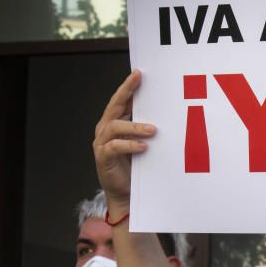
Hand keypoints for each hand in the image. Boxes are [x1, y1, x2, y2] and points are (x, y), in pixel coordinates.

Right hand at [92, 70, 156, 216]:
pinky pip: (115, 147)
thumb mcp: (141, 142)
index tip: (139, 74)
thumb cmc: (135, 165)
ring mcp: (102, 143)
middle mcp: (105, 129)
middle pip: (114, 106)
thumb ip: (145, 127)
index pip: (120, 100)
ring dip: (135, 126)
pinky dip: (130, 145)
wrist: (125, 192)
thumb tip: (163, 111)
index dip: (127, 87)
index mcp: (114, 123)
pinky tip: (144, 146)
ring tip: (152, 130)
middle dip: (126, 92)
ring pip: (115, 126)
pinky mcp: (103, 157)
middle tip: (138, 81)